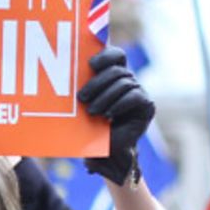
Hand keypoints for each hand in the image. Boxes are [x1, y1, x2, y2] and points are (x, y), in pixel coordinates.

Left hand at [78, 46, 153, 185]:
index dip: (105, 55)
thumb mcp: (82, 106)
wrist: (105, 153)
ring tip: (92, 112)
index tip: (90, 64)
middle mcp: (128, 81)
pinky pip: (135, 96)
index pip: (115, 55)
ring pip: (124, 83)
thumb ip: (80, 87)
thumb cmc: (90, 128)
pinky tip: (109, 115)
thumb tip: (63, 70)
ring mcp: (139, 92)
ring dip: (105, 97)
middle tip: (81, 98)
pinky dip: (120, 104)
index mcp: (113, 76)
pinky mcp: (146, 106)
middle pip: (117, 70)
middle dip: (97, 83)